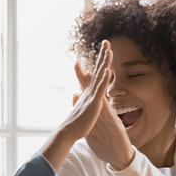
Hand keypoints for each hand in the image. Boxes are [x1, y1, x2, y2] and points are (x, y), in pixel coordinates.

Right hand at [38, 41, 111, 170]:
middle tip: (106, 41)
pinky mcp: (94, 103)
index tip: (103, 51)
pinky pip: (100, 89)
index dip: (100, 62)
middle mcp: (89, 91)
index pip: (96, 74)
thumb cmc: (74, 125)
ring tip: (108, 49)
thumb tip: (75, 94)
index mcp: (88, 93)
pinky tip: (108, 69)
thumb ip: (78, 101)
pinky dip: (104, 79)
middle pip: (98, 70)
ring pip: (99, 75)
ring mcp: (91, 96)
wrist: (67, 133)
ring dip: (104, 61)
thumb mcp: (78, 110)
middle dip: (102, 55)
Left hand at [72, 58, 134, 170]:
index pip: (91, 96)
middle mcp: (106, 113)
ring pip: (105, 98)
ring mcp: (111, 118)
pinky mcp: (116, 125)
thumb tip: (81, 116)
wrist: (120, 160)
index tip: (79, 68)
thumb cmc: (108, 147)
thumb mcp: (93, 133)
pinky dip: (106, 104)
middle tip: (90, 60)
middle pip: (98, 92)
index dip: (85, 82)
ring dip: (102, 86)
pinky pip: (110, 113)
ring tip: (99, 68)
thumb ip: (87, 122)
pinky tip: (103, 95)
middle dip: (93, 76)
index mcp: (99, 114)